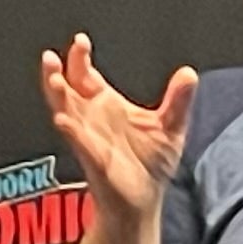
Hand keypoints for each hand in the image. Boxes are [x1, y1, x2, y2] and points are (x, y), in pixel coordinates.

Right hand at [40, 35, 196, 217]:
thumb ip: (178, 100)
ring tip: (54, 80)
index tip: (80, 42)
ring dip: (57, 97)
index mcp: (105, 105)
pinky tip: (64, 121)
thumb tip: (189, 73)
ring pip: (65, 113)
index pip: (85, 75)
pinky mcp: (94, 161)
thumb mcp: (171, 126)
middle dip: (57, 73)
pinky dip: (72, 132)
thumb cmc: (150, 163)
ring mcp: (89, 140)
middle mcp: (91, 119)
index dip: (79, 58)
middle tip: (53, 57)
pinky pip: (79, 144)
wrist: (143, 202)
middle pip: (66, 90)